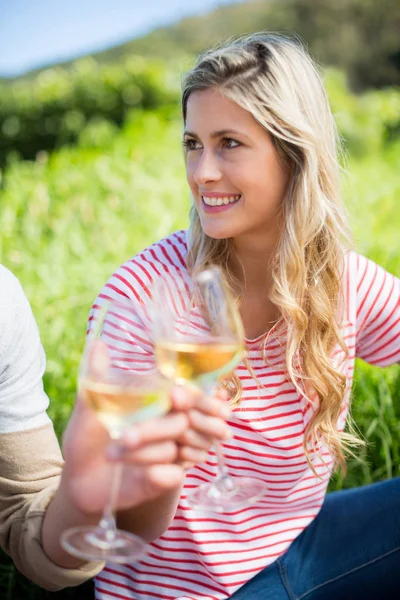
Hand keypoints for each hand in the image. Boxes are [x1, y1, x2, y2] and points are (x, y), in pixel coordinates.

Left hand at [60, 384, 230, 515]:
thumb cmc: (87, 436)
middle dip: (158, 428)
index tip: (175, 395)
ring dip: (145, 451)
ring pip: (180, 448)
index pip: (196, 394)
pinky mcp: (169, 478)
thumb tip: (97, 344)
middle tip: (127, 436)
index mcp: (163, 401)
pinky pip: (174, 475)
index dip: (196, 394)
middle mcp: (175, 424)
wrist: (78, 478)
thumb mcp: (90, 407)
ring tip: (111, 454)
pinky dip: (157, 473)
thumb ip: (97, 377)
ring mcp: (175, 452)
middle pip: (190, 421)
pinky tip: (140, 473)